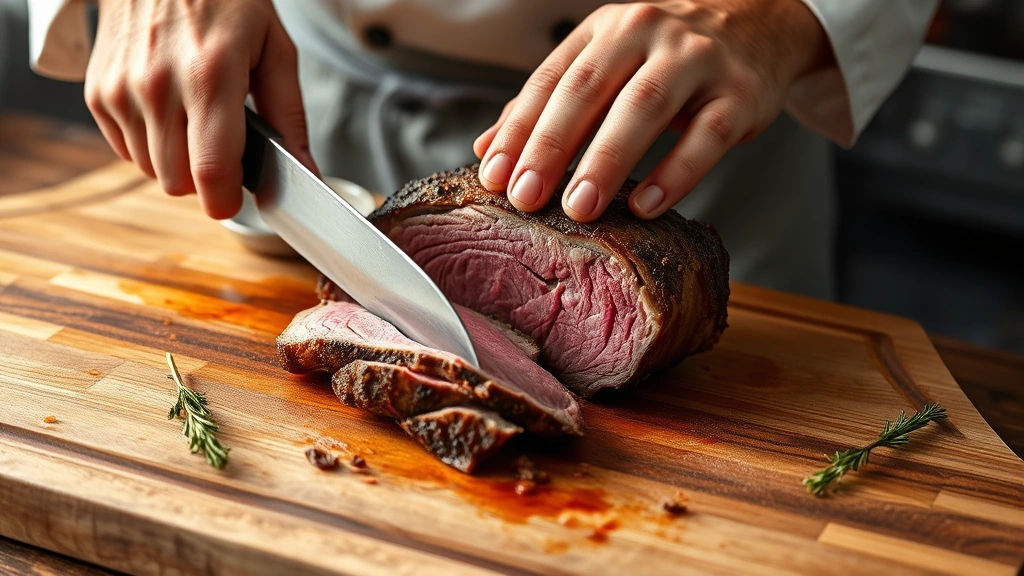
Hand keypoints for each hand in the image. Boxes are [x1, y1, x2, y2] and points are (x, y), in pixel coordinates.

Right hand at [85, 0, 316, 218]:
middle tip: (223, 144)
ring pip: (152, 171)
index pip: (211, 170)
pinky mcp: (97, 92)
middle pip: (178, 182)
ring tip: (195, 118)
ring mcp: (120, 89)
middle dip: (206, 177)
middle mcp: (157, 85)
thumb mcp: (275, 50)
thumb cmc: (226, 1)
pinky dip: (150, 143)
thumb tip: (306, 173)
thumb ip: (291, 118)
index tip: (236, 198)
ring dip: (177, 160)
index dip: (227, 200)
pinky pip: (126, 150)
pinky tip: (168, 110)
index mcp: (210, 76)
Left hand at [473, 0, 830, 220]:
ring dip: (606, 160)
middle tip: (526, 196)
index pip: (551, 80)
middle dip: (552, 146)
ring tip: (579, 207)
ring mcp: (696, 61)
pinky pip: (706, 136)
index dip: (519, 129)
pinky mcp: (739, 94)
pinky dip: (676, 173)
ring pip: (644, 107)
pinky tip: (647, 205)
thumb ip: (550, 104)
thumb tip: (487, 149)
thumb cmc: (667, 56)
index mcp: (604, 30)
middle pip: (588, 90)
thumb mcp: (606, 63)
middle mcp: (646, 35)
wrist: (760, 23)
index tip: (494, 174)